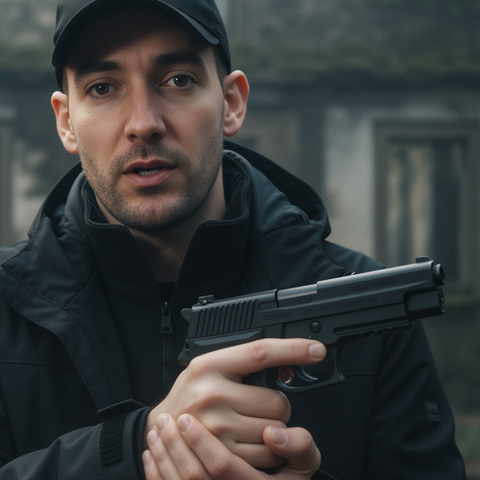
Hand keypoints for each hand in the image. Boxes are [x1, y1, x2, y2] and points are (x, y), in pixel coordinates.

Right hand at [144, 338, 325, 468]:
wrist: (162, 428)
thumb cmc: (190, 395)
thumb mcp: (209, 367)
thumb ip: (241, 362)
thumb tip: (286, 356)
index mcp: (210, 365)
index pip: (260, 352)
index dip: (292, 349)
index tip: (316, 350)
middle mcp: (212, 394)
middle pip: (277, 401)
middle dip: (277, 406)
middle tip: (258, 406)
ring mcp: (217, 427)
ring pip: (276, 430)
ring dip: (274, 430)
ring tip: (251, 424)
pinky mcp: (222, 455)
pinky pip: (266, 454)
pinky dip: (267, 450)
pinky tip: (250, 441)